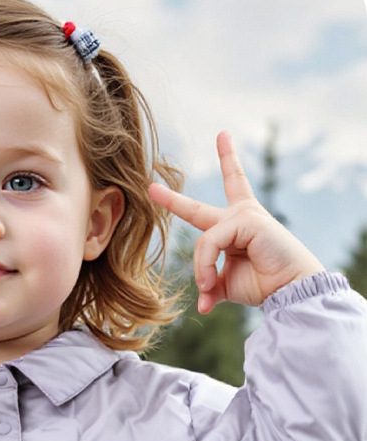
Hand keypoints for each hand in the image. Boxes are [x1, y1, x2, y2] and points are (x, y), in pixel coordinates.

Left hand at [148, 131, 323, 313]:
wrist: (290, 289)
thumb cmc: (266, 284)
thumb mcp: (230, 284)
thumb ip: (211, 284)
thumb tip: (201, 304)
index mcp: (239, 224)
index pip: (231, 187)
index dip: (228, 160)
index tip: (224, 136)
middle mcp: (240, 215)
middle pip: (198, 209)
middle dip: (172, 200)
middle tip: (150, 188)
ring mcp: (243, 215)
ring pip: (203, 241)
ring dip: (203, 269)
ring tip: (208, 286)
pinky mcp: (247, 219)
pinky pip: (210, 242)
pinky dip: (206, 265)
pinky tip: (211, 282)